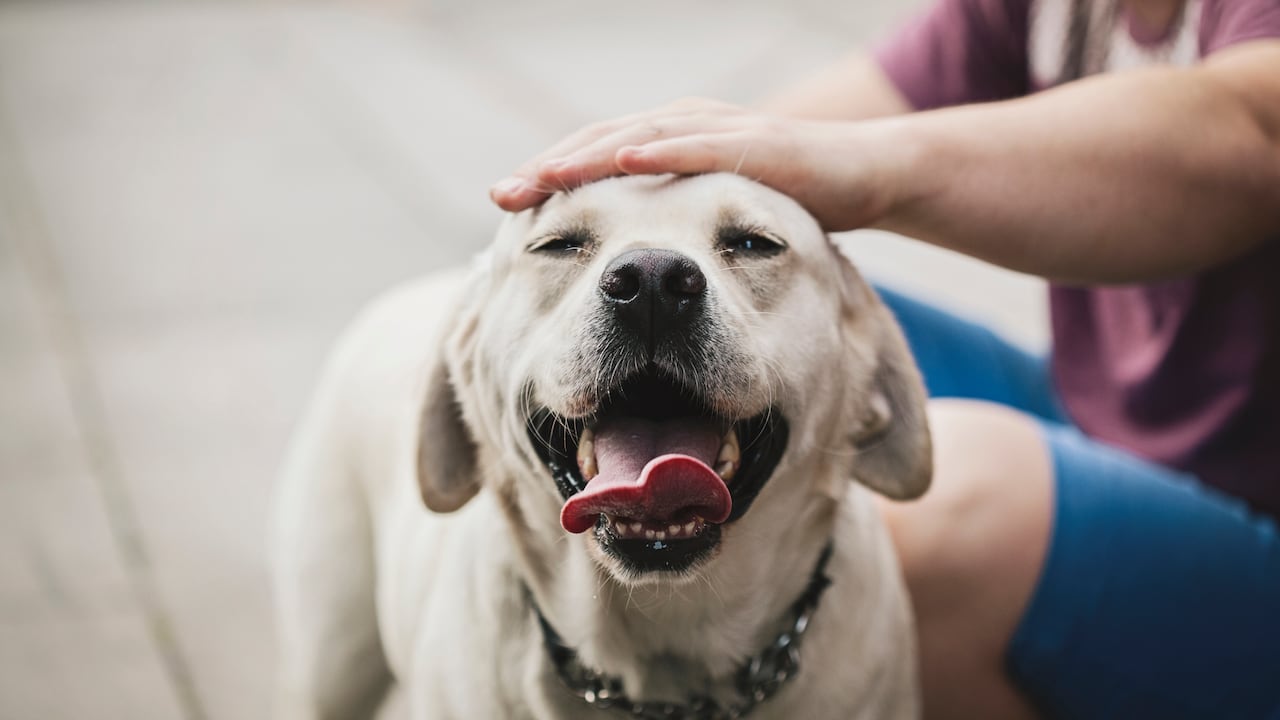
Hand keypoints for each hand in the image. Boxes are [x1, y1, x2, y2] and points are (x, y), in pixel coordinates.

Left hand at [489, 98, 904, 231]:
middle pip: (603, 142)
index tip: (505, 205)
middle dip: (550, 168)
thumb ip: (675, 223)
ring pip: (640, 135)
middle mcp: (685, 127)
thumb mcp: (717, 217)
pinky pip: (701, 145)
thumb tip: (626, 263)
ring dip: (589, 155)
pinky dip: (661, 148)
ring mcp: (720, 130)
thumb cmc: (787, 199)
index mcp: (670, 143)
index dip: (550, 178)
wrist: (866, 176)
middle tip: (502, 195)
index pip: (597, 157)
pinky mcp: (758, 144)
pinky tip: (624, 157)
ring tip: (544, 176)